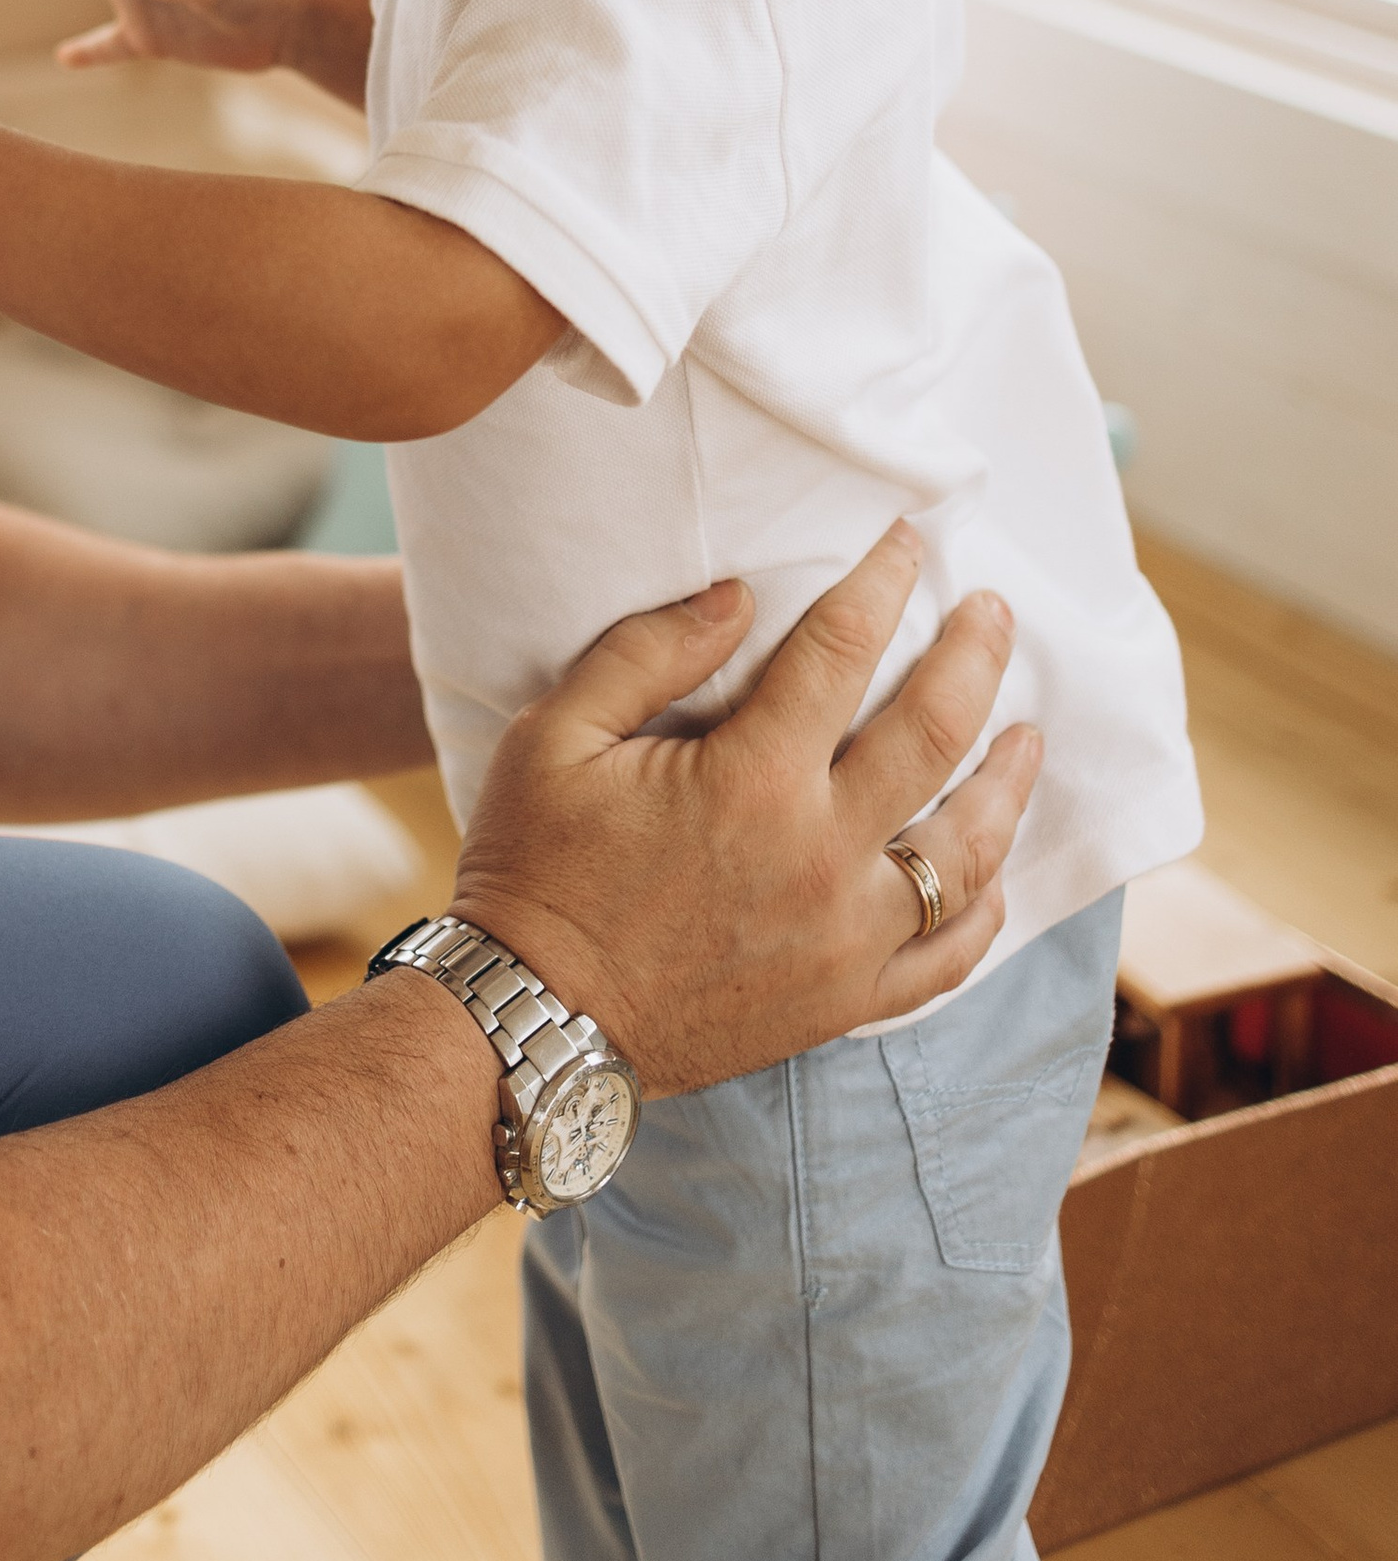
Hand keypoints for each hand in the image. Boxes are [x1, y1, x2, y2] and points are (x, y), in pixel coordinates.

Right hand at [447, 524, 1040, 1095]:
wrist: (534, 1019)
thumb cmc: (536, 868)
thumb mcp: (555, 736)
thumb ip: (648, 654)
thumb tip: (737, 599)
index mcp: (751, 778)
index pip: (842, 650)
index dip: (881, 583)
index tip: (908, 542)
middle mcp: (820, 856)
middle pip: (934, 734)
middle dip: (973, 658)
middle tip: (994, 614)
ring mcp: (844, 938)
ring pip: (966, 850)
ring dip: (1007, 782)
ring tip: (1027, 737)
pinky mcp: (844, 1001)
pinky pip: (945, 957)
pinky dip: (982, 912)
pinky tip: (994, 874)